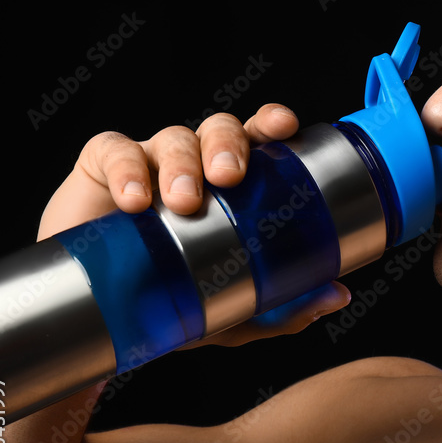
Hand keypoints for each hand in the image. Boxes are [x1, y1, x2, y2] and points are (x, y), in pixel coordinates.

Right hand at [38, 104, 350, 347]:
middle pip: (220, 130)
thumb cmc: (174, 300)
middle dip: (228, 145)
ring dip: (182, 164)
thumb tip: (339, 295)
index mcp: (235, 185)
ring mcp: (151, 162)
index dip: (272, 123)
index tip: (285, 127)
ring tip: (184, 201)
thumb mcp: (233, 313)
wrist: (103, 319)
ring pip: (174, 138)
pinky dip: (126, 169)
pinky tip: (134, 200)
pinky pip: (115, 151)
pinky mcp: (102, 167)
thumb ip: (284, 308)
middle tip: (229, 177)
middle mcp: (197, 164)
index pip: (260, 139)